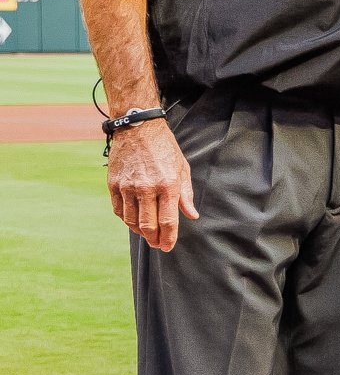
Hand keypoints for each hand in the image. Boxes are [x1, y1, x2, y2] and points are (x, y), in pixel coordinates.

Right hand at [106, 119, 196, 251]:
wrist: (138, 128)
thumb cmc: (164, 148)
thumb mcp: (182, 168)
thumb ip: (186, 194)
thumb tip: (191, 215)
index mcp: (167, 185)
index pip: (168, 220)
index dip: (168, 237)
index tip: (168, 247)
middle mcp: (146, 188)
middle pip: (148, 225)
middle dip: (154, 239)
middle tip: (158, 245)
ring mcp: (127, 186)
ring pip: (131, 220)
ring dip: (140, 232)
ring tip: (147, 235)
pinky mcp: (113, 184)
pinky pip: (118, 210)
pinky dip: (126, 220)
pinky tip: (133, 222)